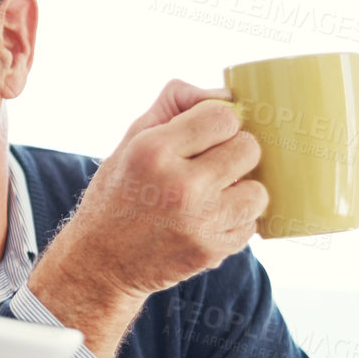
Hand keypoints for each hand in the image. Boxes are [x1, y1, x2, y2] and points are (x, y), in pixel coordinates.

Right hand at [31, 79, 265, 346]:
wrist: (100, 263)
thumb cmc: (117, 195)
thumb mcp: (130, 142)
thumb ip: (173, 106)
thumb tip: (225, 93)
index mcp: (154, 151)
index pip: (223, 117)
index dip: (219, 124)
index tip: (206, 136)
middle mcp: (179, 186)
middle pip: (248, 149)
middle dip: (234, 154)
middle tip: (211, 166)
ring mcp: (199, 222)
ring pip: (258, 191)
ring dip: (241, 191)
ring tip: (215, 196)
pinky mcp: (211, 251)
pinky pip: (250, 225)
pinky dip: (235, 221)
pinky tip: (207, 221)